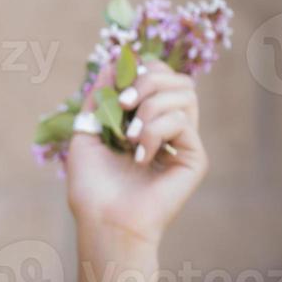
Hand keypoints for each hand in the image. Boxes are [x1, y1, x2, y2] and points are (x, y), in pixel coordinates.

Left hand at [64, 54, 209, 257]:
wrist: (103, 219)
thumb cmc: (91, 184)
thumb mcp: (86, 131)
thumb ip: (99, 97)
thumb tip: (111, 62)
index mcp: (146, 120)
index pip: (161, 76)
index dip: (144, 69)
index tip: (119, 83)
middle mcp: (169, 128)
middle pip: (178, 79)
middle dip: (148, 81)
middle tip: (125, 102)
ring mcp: (184, 142)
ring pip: (184, 95)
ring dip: (149, 107)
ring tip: (128, 135)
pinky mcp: (194, 157)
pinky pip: (182, 122)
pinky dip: (154, 131)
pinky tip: (139, 156)